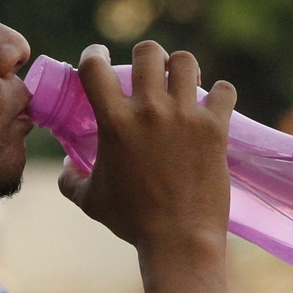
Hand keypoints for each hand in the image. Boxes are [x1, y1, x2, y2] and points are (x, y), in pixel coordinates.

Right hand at [57, 40, 236, 254]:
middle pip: (148, 52)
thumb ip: (70, 178)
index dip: (94, 55)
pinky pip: (224, 91)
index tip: (100, 58)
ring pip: (187, 62)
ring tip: (183, 84)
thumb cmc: (132, 221)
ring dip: (182, 69)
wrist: (179, 241)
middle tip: (151, 73)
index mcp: (115, 122)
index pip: (94, 67)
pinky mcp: (215, 129)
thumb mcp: (89, 200)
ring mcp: (185, 117)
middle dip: (147, 57)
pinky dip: (220, 94)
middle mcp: (150, 111)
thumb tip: (68, 164)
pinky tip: (214, 105)